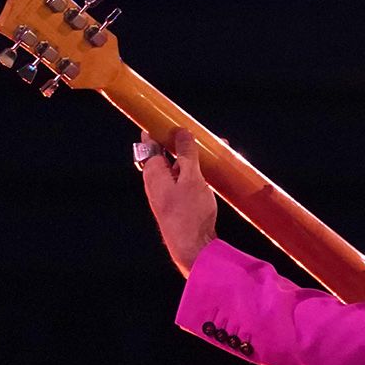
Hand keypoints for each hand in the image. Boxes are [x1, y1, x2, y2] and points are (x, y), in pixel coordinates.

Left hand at [140, 128, 216, 275]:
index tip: (171, 117)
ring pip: (178, 167)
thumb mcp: (192, 178)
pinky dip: (197, 171)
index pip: (150, 142)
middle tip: (201, 134)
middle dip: (183, 141)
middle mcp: (156, 181)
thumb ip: (187, 154)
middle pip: (166, 153)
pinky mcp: (178, 202)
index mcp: (153, 172)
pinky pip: (185, 179)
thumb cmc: (189, 214)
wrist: (192, 248)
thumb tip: (182, 132)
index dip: (160, 128)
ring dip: (194, 157)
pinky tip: (213, 171)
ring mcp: (167, 193)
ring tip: (214, 150)